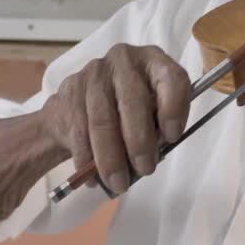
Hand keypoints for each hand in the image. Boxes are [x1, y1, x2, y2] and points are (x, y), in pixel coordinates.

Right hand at [40, 43, 189, 194]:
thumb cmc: (126, 111)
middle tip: (146, 170)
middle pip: (133, 102)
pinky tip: (92, 177)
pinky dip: (87, 160)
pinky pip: (80, 131)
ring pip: (103, 121)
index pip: (170, 77)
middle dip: (140, 142)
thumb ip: (159, 122)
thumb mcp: (151, 110)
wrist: (77, 107)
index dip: (173, 108)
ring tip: (120, 183)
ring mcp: (95, 73)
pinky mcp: (71, 91)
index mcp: (154, 61)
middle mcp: (124, 60)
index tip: (172, 137)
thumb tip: (159, 148)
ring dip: (112, 159)